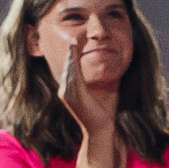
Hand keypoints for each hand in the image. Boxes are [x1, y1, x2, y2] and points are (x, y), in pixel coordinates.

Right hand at [56, 38, 114, 160]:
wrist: (100, 130)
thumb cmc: (101, 114)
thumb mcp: (96, 95)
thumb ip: (95, 83)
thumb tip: (103, 71)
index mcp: (68, 91)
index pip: (70, 69)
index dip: (73, 55)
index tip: (77, 42)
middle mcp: (64, 91)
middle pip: (68, 67)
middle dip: (71, 52)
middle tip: (75, 37)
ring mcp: (68, 94)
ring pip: (69, 69)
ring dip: (72, 54)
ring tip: (75, 41)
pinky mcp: (75, 95)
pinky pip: (74, 75)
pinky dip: (74, 63)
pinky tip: (75, 53)